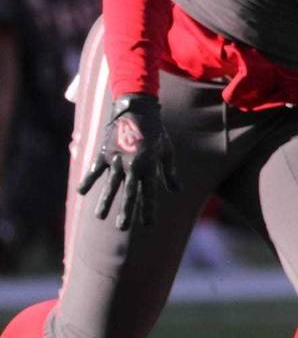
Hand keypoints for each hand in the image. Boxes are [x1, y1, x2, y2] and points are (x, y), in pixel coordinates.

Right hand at [77, 94, 179, 229]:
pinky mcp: (105, 152)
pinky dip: (88, 179)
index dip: (148, 209)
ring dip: (105, 200)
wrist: (137, 109)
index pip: (149, 193)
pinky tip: (81, 192)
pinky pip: (95, 169)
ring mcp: (117, 159)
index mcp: (150, 166)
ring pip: (111, 184)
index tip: (148, 224)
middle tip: (122, 228)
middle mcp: (133, 165)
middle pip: (129, 192)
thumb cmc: (156, 132)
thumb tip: (175, 191)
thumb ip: (169, 173)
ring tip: (100, 217)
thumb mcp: (167, 151)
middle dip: (126, 210)